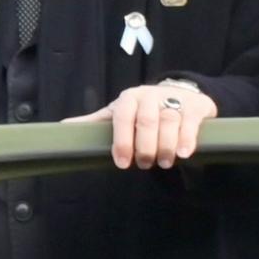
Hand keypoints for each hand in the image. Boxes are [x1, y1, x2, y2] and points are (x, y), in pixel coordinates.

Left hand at [90, 78, 217, 168]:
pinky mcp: (194, 107)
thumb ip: (97, 122)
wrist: (180, 93)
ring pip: (169, 121)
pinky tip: (183, 153)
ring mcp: (173, 100)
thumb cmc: (145, 109)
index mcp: (129, 99)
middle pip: (147, 121)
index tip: (123, 163)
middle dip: (145, 146)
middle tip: (145, 164)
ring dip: (166, 145)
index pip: (123, 118)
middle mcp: (150, 96)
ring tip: (165, 163)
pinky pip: (189, 122)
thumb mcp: (120, 112)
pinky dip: (187, 139)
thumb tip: (64, 128)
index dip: (122, 141)